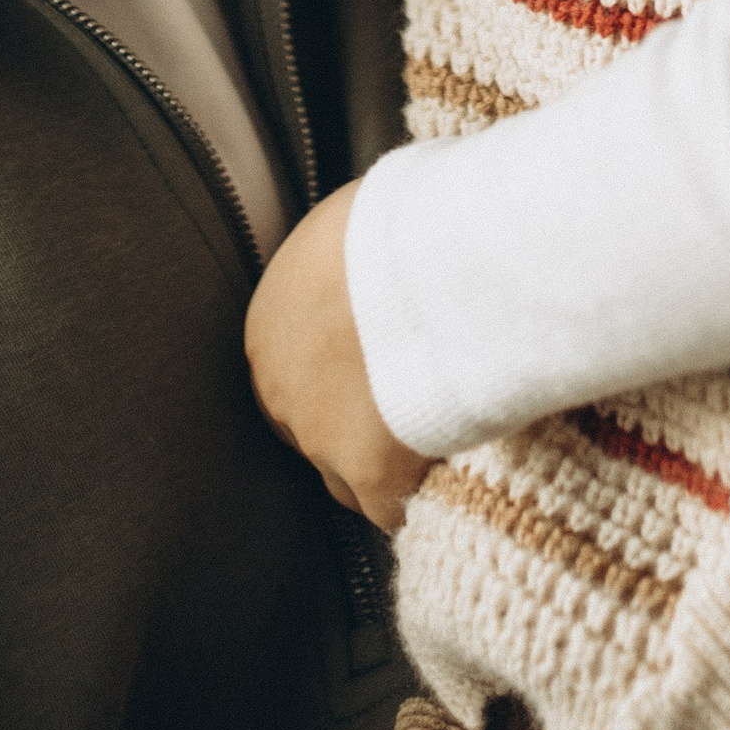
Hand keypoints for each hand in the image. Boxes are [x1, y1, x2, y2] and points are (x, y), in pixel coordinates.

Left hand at [244, 180, 435, 529]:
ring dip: (387, 466)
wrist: (440, 265)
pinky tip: (460, 473)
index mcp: (269, 322)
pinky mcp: (373, 478)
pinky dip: (424, 496)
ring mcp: (323, 439)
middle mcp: (281, 386)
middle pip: (313, 429)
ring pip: (347, 480)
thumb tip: (384, 249)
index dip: (342, 375)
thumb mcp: (360, 221)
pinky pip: (395, 508)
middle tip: (414, 409)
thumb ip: (354, 260)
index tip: (383, 371)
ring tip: (443, 443)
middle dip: (357, 426)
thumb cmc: (407, 221)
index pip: (292, 369)